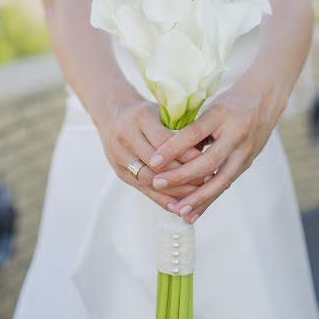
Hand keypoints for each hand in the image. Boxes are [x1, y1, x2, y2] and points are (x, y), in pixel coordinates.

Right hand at [98, 97, 205, 211]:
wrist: (111, 115)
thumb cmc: (146, 112)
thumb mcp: (161, 111)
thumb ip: (179, 127)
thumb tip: (205, 149)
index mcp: (140, 117)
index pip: (164, 141)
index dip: (185, 154)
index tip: (207, 160)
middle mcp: (126, 137)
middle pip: (156, 163)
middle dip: (183, 175)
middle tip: (207, 181)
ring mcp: (120, 157)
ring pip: (150, 179)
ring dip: (175, 190)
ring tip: (197, 195)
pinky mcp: (120, 172)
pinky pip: (143, 189)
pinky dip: (161, 199)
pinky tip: (179, 206)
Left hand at [148, 73, 287, 223]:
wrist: (265, 99)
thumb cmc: (230, 101)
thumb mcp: (210, 106)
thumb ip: (193, 128)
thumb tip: (168, 152)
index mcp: (222, 114)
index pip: (194, 133)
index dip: (173, 147)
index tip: (153, 160)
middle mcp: (236, 135)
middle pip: (208, 161)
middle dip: (182, 176)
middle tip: (158, 184)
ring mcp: (244, 152)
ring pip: (220, 180)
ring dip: (198, 197)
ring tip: (178, 210)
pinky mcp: (246, 163)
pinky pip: (224, 184)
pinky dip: (208, 200)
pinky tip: (193, 213)